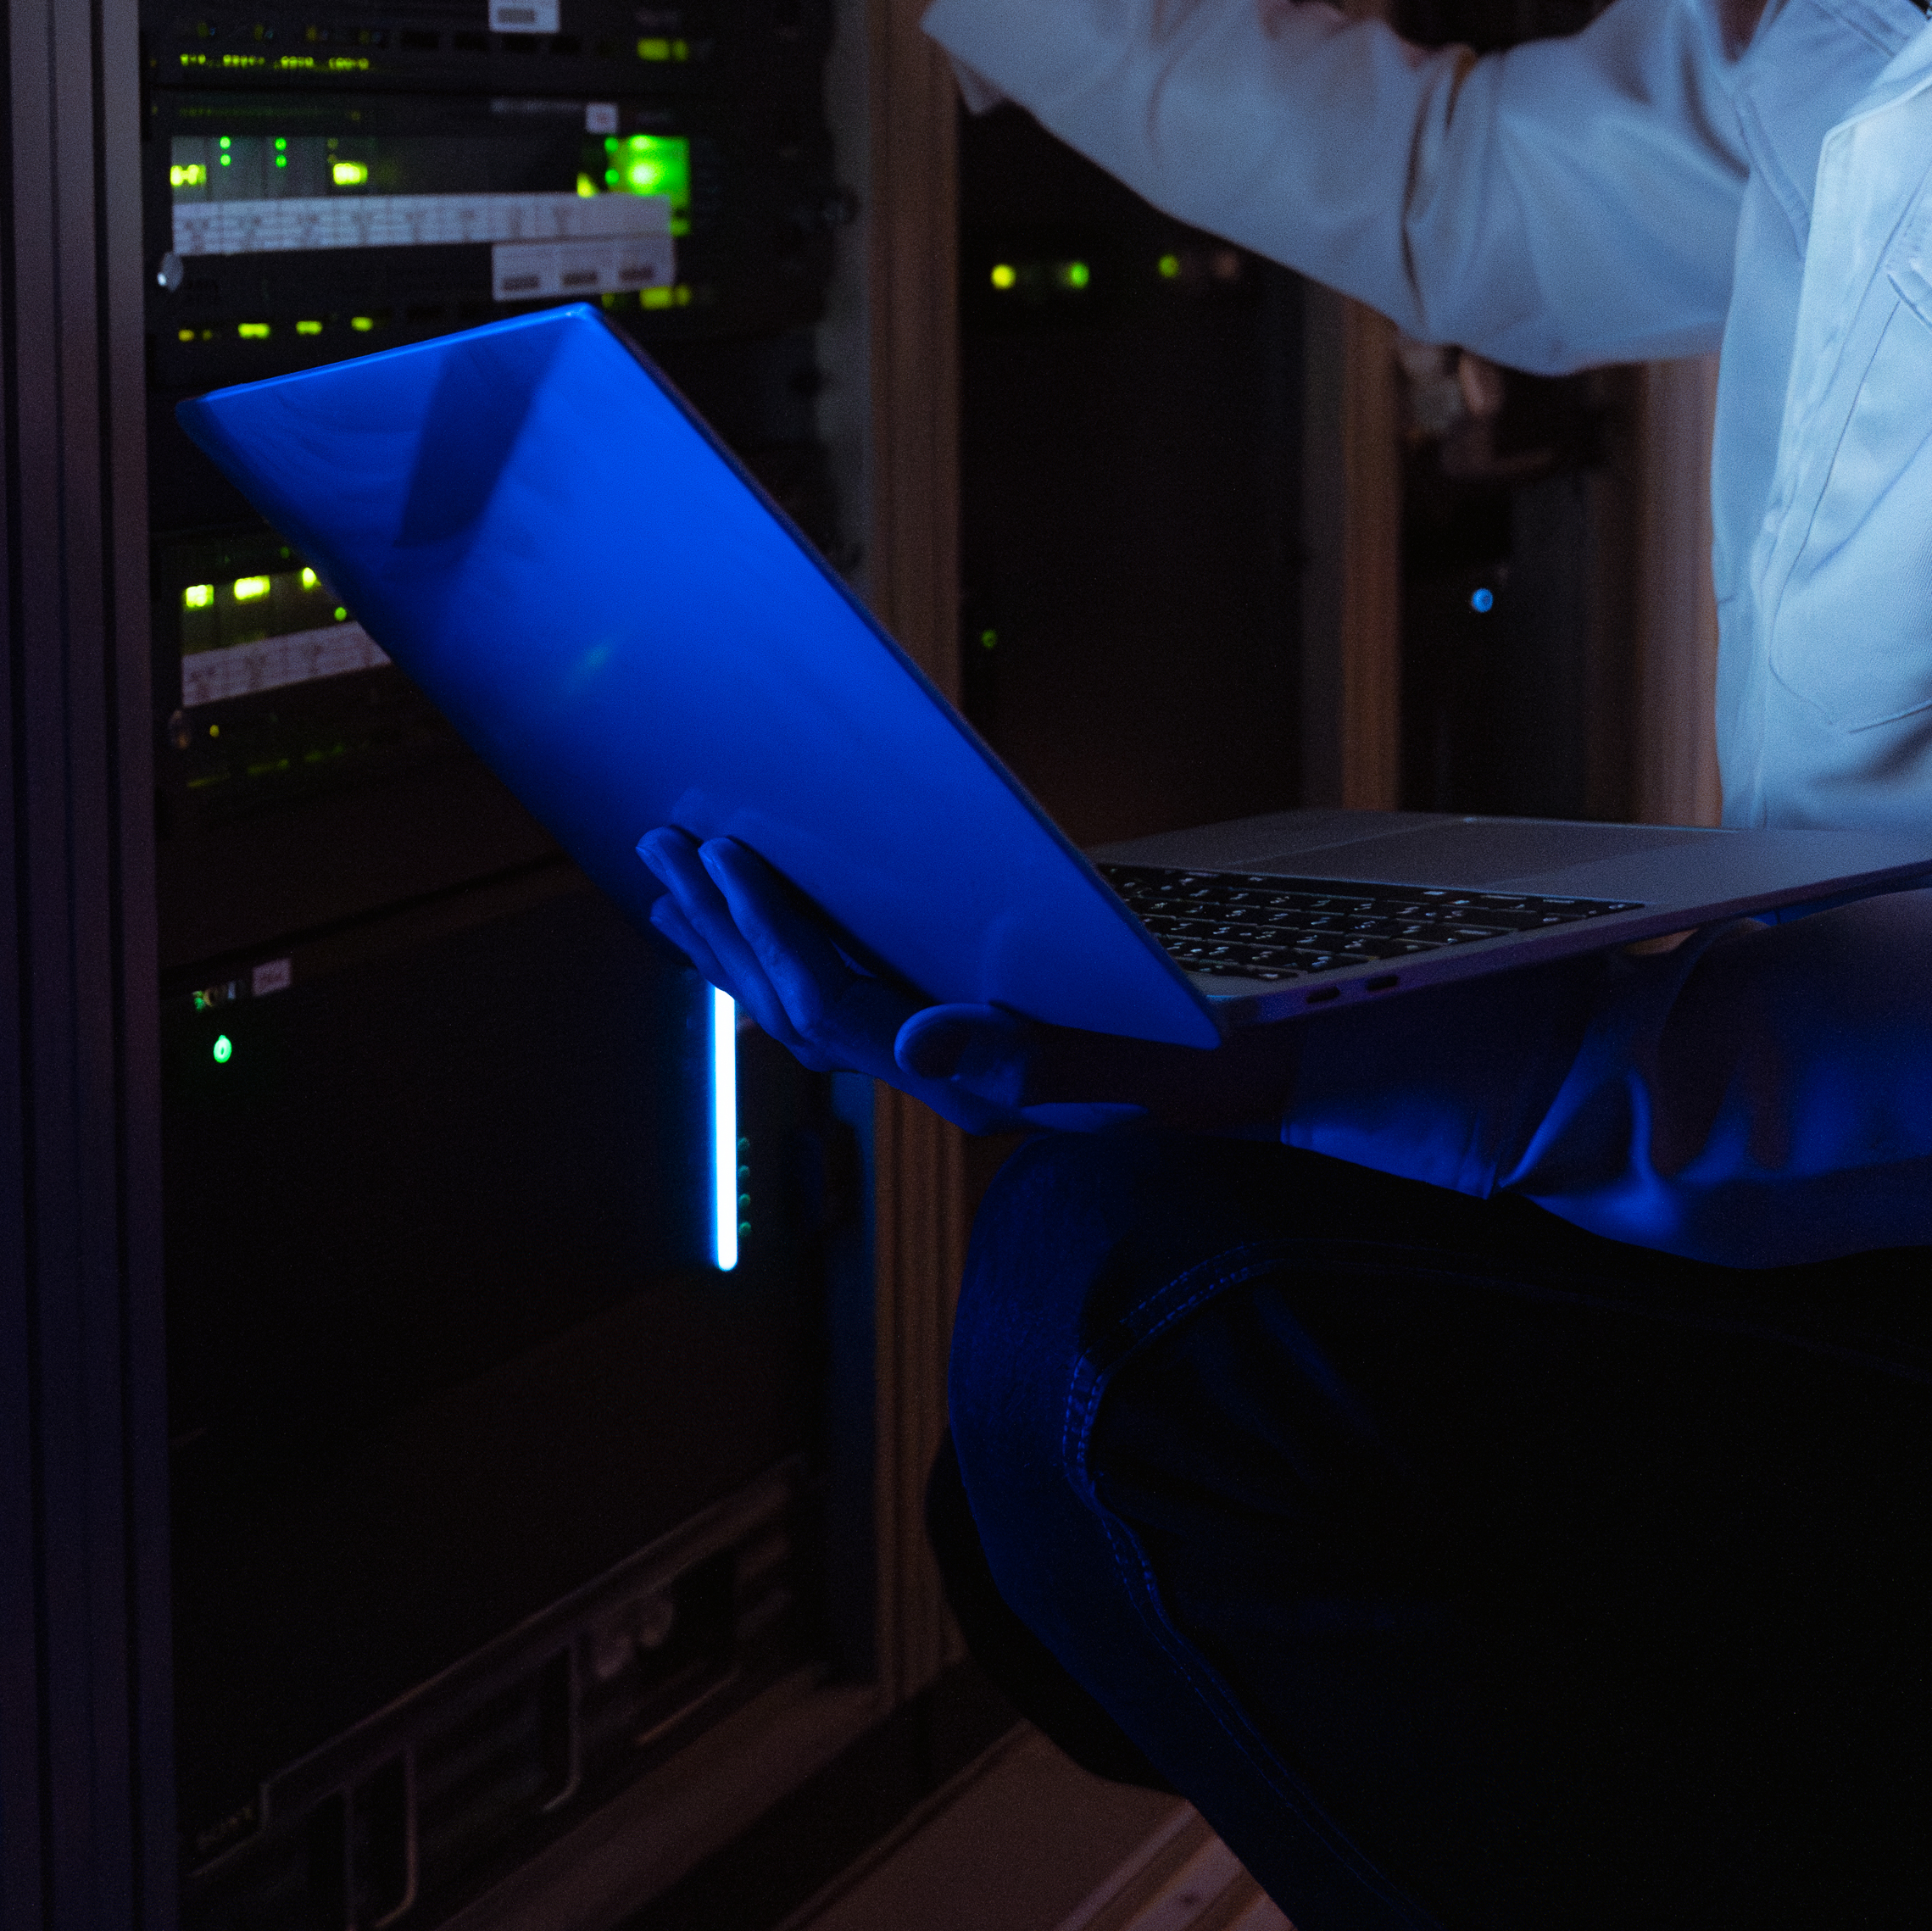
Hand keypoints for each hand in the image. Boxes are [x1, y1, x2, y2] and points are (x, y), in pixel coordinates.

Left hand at [640, 829, 1290, 1141]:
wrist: (1273, 1085)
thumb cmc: (1213, 1072)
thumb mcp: (1134, 1066)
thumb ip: (1029, 1058)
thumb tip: (917, 1039)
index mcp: (965, 1084)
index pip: (830, 1006)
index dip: (769, 929)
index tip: (721, 850)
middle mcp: (939, 1078)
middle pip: (795, 1006)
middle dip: (722, 925)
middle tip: (658, 845)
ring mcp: (948, 1061)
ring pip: (808, 1003)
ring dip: (738, 938)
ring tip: (674, 879)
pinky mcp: (968, 1034)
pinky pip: (848, 992)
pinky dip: (791, 950)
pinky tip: (766, 919)